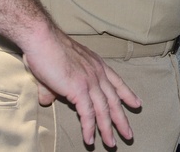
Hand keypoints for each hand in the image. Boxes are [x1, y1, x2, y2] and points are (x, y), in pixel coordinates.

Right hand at [20, 29, 140, 147]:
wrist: (42, 39)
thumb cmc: (46, 50)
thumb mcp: (55, 70)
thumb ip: (53, 88)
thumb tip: (46, 100)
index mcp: (96, 65)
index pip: (116, 82)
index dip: (127, 94)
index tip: (136, 104)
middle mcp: (98, 73)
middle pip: (114, 100)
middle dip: (122, 119)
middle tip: (129, 134)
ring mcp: (90, 81)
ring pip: (104, 110)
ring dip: (108, 129)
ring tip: (112, 145)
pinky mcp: (79, 89)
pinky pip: (87, 114)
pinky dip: (90, 128)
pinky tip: (91, 140)